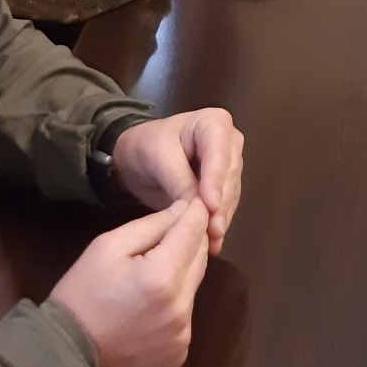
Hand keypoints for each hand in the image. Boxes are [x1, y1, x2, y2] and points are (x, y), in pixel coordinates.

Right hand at [49, 197, 212, 366]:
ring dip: (182, 273)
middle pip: (201, 257)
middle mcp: (180, 307)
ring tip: (151, 274)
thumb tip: (185, 210)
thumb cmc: (81, 295)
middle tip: (167, 235)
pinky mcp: (179, 353)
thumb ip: (152, 225)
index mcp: (162, 276)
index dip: (195, 212)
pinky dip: (174, 305)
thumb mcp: (107, 247)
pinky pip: (185, 316)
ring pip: (194, 287)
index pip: (195, 230)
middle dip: (189, 241)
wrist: (65, 357)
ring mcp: (182, 334)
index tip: (191, 202)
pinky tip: (149, 307)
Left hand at [110, 109, 246, 251]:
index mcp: (214, 123)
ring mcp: (228, 164)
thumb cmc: (146, 147)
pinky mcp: (223, 185)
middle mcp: (229, 142)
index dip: (216, 180)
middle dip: (221, 204)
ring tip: (211, 241)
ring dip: (222, 218)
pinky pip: (225, 205)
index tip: (211, 206)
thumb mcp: (157, 158)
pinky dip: (217, 222)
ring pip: (231, 193)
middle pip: (230, 176)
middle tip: (212, 230)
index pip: (220, 153)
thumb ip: (179, 181)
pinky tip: (211, 242)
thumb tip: (200, 208)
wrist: (136, 157)